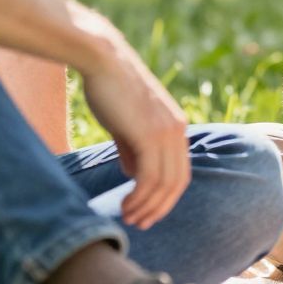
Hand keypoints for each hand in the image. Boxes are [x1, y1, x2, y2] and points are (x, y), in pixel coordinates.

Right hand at [68, 2, 191, 228]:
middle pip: (177, 183)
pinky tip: (125, 205)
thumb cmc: (109, 88)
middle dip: (159, 208)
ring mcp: (166, 132)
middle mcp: (178, 130)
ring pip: (164, 184)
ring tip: (127, 218)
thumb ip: (133, 149)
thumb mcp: (125, 124)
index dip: (165, 197)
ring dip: (147, 207)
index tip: (147, 212)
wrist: (102, 59)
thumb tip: (135, 176)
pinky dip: (140, 197)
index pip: (180, 172)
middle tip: (139, 224)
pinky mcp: (150, 134)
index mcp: (176, 127)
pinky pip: (150, 178)